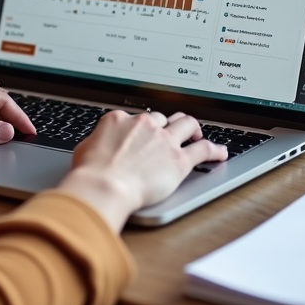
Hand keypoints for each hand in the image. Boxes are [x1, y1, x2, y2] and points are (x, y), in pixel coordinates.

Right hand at [57, 111, 227, 231]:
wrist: (104, 186)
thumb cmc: (90, 173)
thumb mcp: (84, 149)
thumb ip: (97, 142)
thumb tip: (97, 146)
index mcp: (119, 119)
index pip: (135, 119)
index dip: (141, 128)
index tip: (143, 135)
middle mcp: (144, 124)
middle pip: (163, 118)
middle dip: (168, 124)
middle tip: (171, 132)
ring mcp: (164, 140)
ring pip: (187, 124)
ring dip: (193, 128)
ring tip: (197, 135)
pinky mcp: (179, 159)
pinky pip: (203, 149)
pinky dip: (214, 150)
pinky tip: (220, 153)